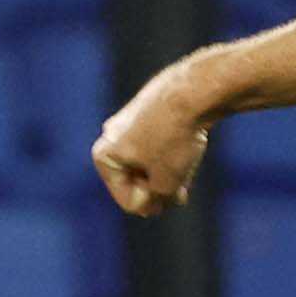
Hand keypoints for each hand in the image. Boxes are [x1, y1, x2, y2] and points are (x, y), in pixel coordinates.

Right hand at [93, 65, 217, 216]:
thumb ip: (157, 200)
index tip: (170, 191)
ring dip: (168, 174)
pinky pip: (159, 144)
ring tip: (187, 168)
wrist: (191, 93)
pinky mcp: (149, 112)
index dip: (154, 203)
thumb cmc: (172, 140)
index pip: (128, 200)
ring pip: (150, 162)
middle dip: (160, 189)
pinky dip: (173, 154)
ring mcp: (128, 122)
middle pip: (137, 180)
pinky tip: (190, 150)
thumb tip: (155, 202)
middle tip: (181, 192)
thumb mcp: (165, 183)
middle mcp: (110, 137)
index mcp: (104, 156)